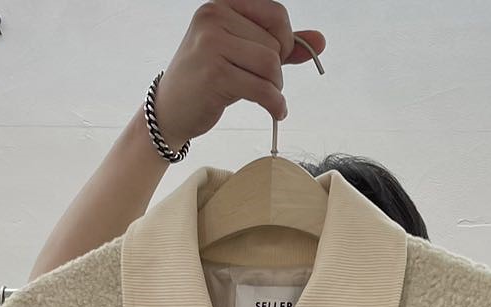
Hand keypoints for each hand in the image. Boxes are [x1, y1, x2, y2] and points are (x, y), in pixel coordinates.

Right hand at [155, 1, 326, 150]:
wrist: (170, 110)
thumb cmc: (208, 79)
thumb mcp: (242, 54)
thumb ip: (279, 45)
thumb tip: (320, 41)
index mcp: (221, 5)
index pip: (276, 13)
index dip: (285, 40)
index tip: (276, 59)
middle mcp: (214, 18)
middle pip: (274, 42)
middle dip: (278, 70)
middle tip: (266, 85)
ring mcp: (211, 44)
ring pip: (270, 65)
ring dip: (276, 88)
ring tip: (267, 97)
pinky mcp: (215, 74)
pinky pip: (262, 89)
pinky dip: (275, 104)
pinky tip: (275, 112)